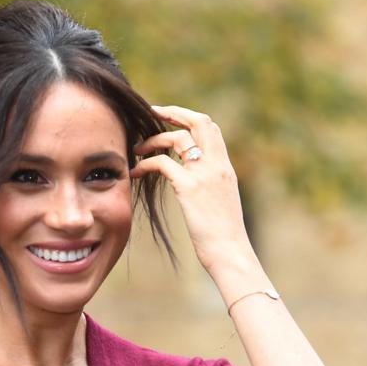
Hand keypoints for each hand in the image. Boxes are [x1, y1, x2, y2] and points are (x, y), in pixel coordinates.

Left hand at [131, 105, 255, 274]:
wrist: (230, 253)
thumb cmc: (224, 237)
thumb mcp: (222, 204)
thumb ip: (212, 187)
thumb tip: (196, 185)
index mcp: (225, 168)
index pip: (211, 128)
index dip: (189, 118)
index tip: (171, 118)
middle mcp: (217, 165)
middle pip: (199, 121)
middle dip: (173, 112)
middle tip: (152, 113)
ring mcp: (204, 174)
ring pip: (178, 138)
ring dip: (153, 139)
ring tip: (137, 149)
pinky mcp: (189, 188)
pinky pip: (162, 163)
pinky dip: (145, 163)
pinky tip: (136, 172)